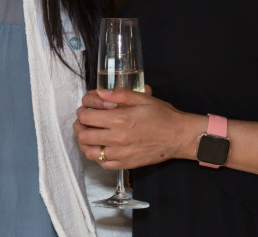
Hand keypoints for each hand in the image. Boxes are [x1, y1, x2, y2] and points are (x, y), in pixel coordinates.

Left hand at [73, 87, 193, 169]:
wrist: (179, 136)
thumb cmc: (162, 115)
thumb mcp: (142, 98)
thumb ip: (119, 94)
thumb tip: (99, 92)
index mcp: (120, 119)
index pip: (87, 118)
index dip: (81, 112)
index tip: (84, 110)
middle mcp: (117, 139)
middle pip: (84, 136)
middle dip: (79, 127)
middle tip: (82, 123)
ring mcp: (121, 154)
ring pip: (90, 153)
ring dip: (84, 143)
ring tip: (87, 136)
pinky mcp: (126, 164)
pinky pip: (103, 164)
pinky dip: (97, 156)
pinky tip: (100, 148)